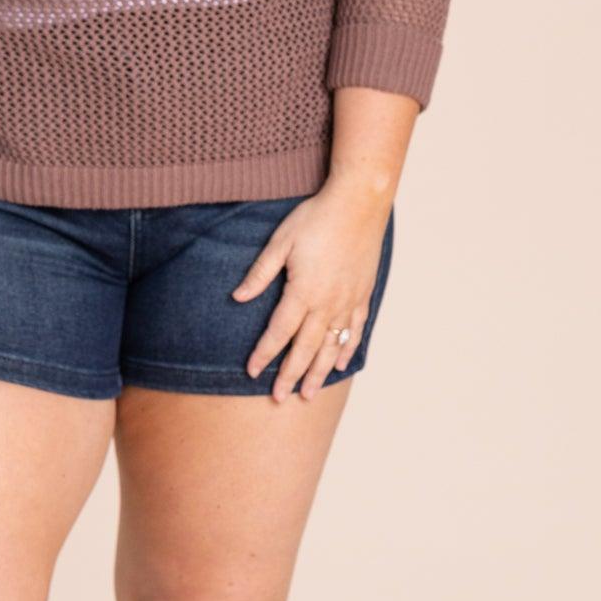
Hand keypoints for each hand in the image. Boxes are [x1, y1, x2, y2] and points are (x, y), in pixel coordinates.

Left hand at [231, 176, 392, 401]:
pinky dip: (347, 349)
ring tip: (308, 393)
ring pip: (331, 345)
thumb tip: (238, 297)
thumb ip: (260, 273)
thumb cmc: (316, 218)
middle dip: (290, 374)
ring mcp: (348, 301)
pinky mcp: (363, 294)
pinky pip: (355, 329)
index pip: (279, 332)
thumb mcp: (280, 242)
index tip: (252, 372)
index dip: (264, 354)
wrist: (359, 203)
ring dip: (318, 372)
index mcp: (303, 291)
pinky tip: (340, 364)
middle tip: (280, 397)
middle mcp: (327, 303)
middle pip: (305, 348)